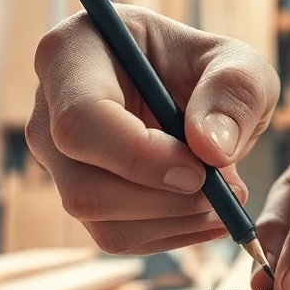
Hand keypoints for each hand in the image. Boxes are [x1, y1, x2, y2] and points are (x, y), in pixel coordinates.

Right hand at [27, 6, 278, 254]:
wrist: (201, 98)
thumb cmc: (211, 71)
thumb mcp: (240, 65)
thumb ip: (235, 91)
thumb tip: (210, 148)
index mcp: (72, 53)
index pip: (81, 121)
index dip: (140, 156)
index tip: (200, 168)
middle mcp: (49, 111)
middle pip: (82, 187)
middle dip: (163, 202)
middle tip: (225, 191)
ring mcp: (59, 161)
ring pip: (101, 222)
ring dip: (174, 221)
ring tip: (224, 197)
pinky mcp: (81, 196)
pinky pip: (117, 237)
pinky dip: (171, 234)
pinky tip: (205, 211)